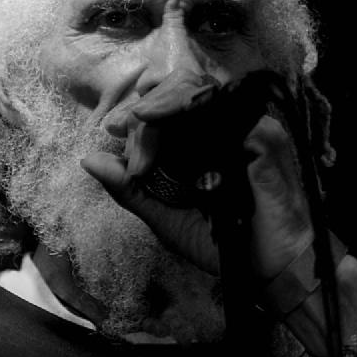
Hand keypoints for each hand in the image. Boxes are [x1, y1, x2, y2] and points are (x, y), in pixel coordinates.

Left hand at [81, 69, 313, 282]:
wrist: (267, 272)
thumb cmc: (223, 245)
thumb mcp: (165, 216)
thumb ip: (131, 188)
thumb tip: (89, 159)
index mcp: (207, 139)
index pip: (170, 101)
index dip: (139, 109)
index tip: (112, 130)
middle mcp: (228, 127)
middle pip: (181, 85)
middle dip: (144, 105)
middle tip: (120, 129)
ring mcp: (249, 127)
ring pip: (197, 89)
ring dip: (159, 104)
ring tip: (136, 124)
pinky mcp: (264, 136)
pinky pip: (222, 108)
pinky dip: (186, 107)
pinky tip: (159, 119)